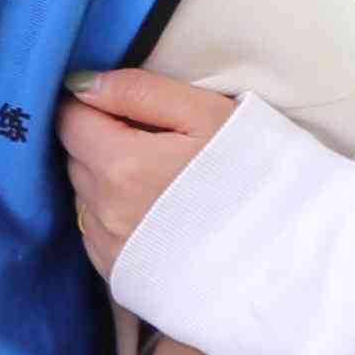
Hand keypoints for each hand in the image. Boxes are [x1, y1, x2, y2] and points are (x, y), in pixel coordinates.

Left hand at [58, 68, 234, 276]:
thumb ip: (138, 91)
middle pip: (76, 156)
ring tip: (161, 181)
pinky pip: (95, 230)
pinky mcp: (117, 272)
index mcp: (121, 165)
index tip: (130, 110)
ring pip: (84, 194)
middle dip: (102, 141)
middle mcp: (105, 210)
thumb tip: (83, 83)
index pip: (70, 119)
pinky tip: (157, 213)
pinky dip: (114, 215)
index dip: (96, 106)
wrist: (285, 252)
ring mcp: (109, 247)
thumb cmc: (254, 173)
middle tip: (156, 143)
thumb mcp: (206, 115)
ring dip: (106, 179)